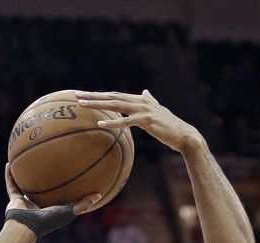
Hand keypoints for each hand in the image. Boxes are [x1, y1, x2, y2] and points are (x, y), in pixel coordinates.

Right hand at [4, 164, 100, 237]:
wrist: (26, 227)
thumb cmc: (47, 221)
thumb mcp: (68, 211)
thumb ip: (82, 204)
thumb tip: (99, 194)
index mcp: (50, 208)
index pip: (58, 196)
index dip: (63, 187)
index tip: (68, 175)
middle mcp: (37, 204)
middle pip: (41, 188)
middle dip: (43, 177)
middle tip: (48, 161)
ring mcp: (25, 202)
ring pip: (24, 185)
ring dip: (24, 174)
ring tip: (25, 159)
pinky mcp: (14, 200)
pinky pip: (11, 185)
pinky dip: (9, 175)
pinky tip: (9, 163)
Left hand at [76, 90, 203, 153]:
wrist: (184, 134)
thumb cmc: (169, 126)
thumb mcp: (157, 111)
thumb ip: (150, 100)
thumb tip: (146, 91)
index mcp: (139, 100)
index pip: (114, 95)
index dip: (98, 94)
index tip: (82, 95)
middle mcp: (140, 101)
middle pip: (112, 96)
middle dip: (93, 96)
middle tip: (76, 95)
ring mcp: (144, 109)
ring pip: (117, 105)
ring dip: (98, 104)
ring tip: (83, 105)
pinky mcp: (148, 120)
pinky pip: (127, 121)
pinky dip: (114, 122)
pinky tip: (101, 124)